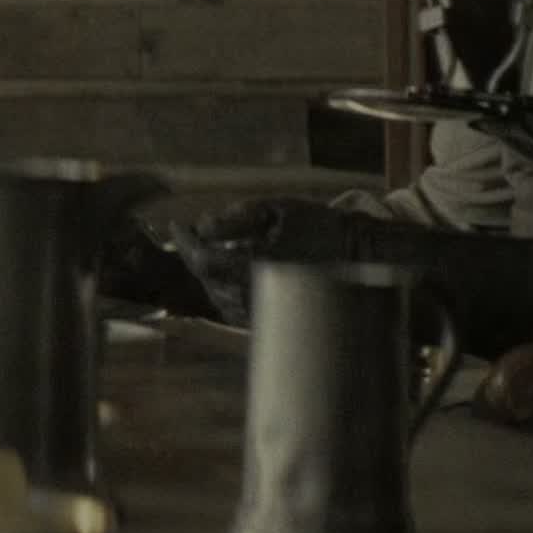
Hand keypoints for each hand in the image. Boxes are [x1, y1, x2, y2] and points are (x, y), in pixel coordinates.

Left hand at [160, 197, 345, 321]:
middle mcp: (254, 297)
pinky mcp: (266, 323)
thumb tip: (203, 225)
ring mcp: (260, 314)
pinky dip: (222, 286)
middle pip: (206, 279)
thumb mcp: (277, 209)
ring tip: (211, 247)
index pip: (203, 261)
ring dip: (208, 271)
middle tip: (192, 232)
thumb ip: (237, 216)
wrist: (355, 257)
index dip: (185, 241)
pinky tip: (229, 269)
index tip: (176, 224)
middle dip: (194, 253)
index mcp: (255, 267)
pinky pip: (231, 306)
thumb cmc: (315, 227)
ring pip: (216, 294)